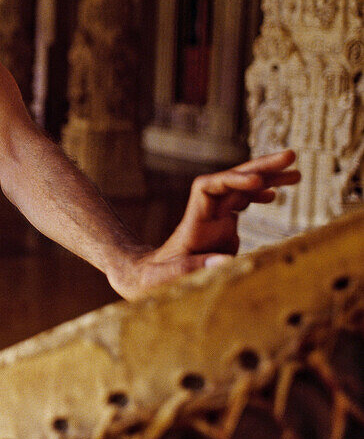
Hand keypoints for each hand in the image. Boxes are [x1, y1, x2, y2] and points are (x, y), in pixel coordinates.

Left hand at [110, 150, 299, 298]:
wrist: (143, 279)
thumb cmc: (149, 281)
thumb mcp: (161, 279)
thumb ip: (189, 269)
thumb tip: (225, 261)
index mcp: (193, 224)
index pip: (208, 187)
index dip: (232, 180)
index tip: (258, 182)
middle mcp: (205, 216)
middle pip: (230, 181)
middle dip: (258, 168)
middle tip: (290, 157)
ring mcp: (214, 221)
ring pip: (240, 190)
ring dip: (265, 178)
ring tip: (294, 172)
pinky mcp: (221, 230)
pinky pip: (241, 204)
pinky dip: (258, 196)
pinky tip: (275, 195)